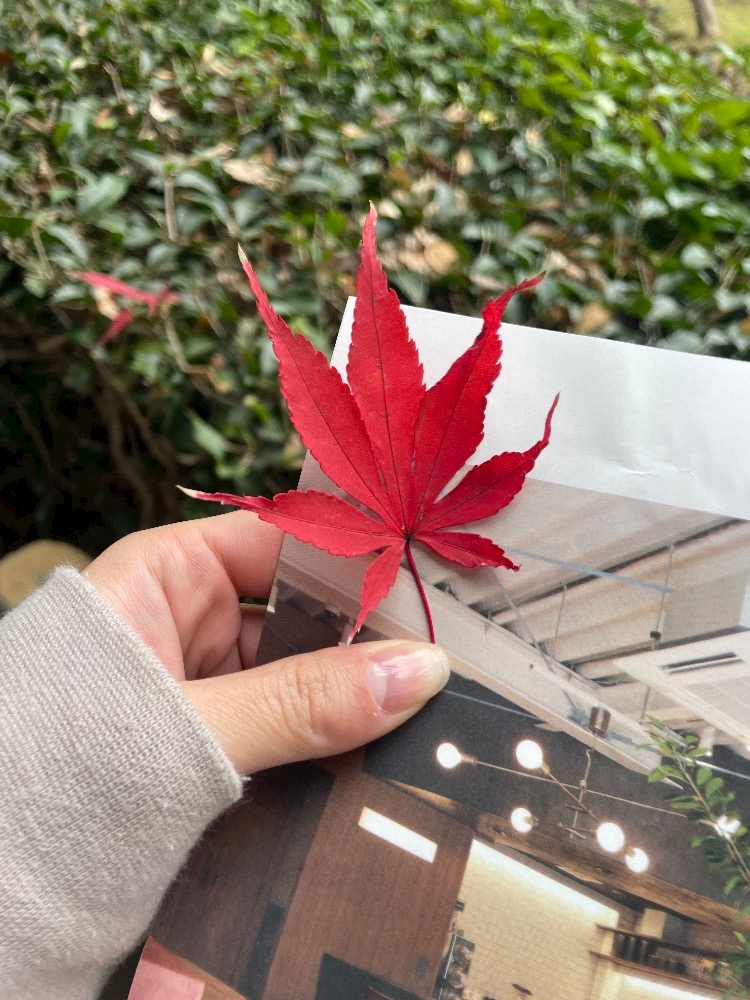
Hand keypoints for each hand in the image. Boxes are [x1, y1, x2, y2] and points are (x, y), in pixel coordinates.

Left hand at [84, 511, 448, 773]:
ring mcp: (202, 684)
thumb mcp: (188, 730)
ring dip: (352, 703)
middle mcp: (186, 621)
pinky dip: (328, 745)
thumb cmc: (48, 775)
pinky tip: (374, 759)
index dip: (356, 556)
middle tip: (442, 666)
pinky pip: (288, 727)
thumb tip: (418, 672)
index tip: (428, 581)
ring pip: (301, 675)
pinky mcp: (212, 743)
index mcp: (164, 574)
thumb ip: (306, 703)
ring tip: (421, 716)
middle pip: (302, 612)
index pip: (283, 540)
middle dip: (365, 643)